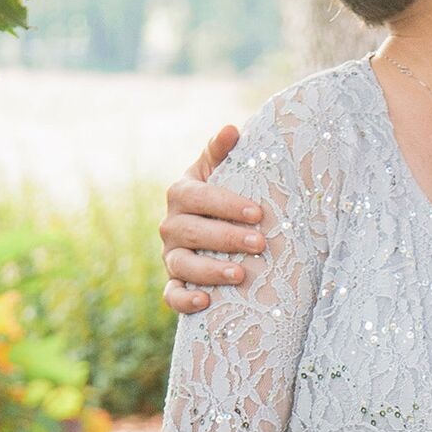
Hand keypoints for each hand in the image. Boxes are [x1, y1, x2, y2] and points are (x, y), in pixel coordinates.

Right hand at [159, 123, 268, 314]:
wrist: (214, 224)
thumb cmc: (223, 192)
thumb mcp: (222, 169)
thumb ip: (223, 151)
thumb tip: (231, 129)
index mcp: (181, 194)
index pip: (199, 197)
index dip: (226, 205)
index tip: (257, 212)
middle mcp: (170, 225)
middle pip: (193, 232)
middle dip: (227, 238)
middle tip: (260, 243)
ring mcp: (171, 255)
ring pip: (182, 265)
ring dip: (210, 271)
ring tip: (241, 274)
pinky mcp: (174, 282)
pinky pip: (171, 295)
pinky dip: (183, 300)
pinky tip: (205, 302)